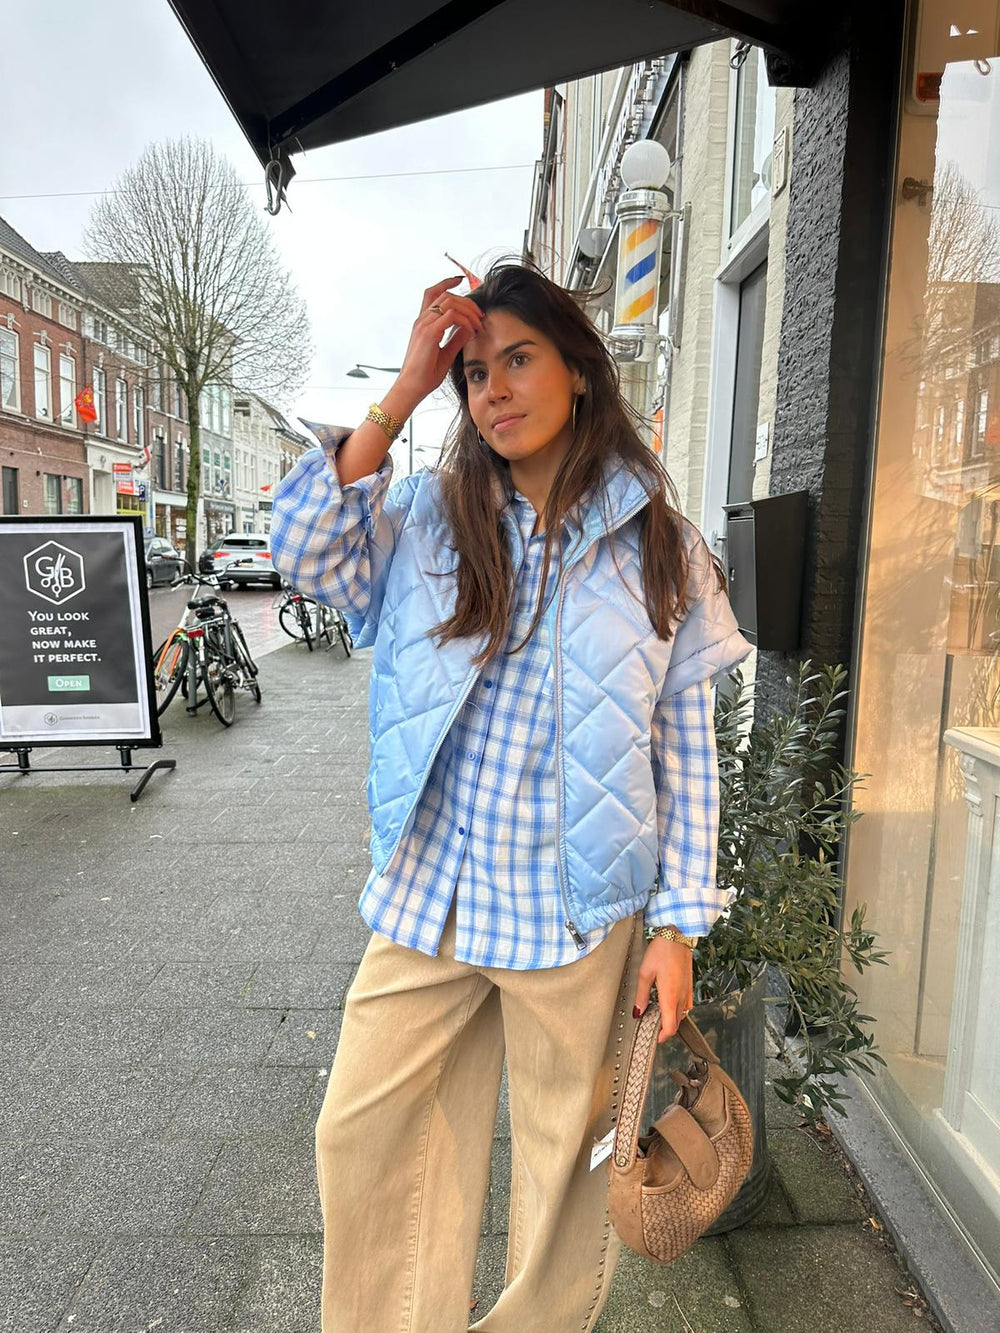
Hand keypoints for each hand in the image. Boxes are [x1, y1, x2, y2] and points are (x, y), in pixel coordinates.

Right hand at [395, 277, 484, 403]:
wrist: (412, 388)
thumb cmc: (425, 374)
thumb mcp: (446, 354)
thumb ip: (456, 339)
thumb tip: (469, 328)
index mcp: (423, 323)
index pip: (433, 293)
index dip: (447, 283)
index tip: (461, 281)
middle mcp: (422, 321)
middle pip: (446, 295)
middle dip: (468, 302)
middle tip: (481, 315)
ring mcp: (424, 326)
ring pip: (449, 302)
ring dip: (468, 311)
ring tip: (478, 324)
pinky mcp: (429, 334)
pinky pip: (451, 316)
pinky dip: (465, 321)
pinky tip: (471, 331)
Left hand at [633, 937, 693, 1043]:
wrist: (677, 935)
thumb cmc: (660, 951)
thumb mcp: (645, 972)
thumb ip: (642, 995)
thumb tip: (638, 1013)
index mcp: (670, 997)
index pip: (670, 1026)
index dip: (663, 1036)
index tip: (654, 1038)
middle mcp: (682, 997)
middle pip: (677, 1023)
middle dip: (666, 1029)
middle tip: (652, 1027)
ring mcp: (688, 991)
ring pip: (682, 1014)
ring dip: (672, 1019)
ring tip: (657, 1015)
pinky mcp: (689, 985)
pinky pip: (686, 1004)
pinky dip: (677, 1009)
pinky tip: (667, 1002)